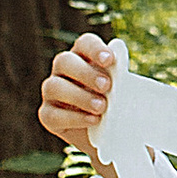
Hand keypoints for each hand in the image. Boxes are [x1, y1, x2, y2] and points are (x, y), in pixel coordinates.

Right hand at [40, 32, 113, 162]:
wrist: (110, 133)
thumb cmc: (120, 104)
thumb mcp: (125, 91)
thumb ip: (124, 82)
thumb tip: (128, 80)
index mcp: (84, 57)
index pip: (85, 43)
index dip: (95, 49)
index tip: (110, 60)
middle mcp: (63, 71)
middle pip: (64, 61)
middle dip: (85, 72)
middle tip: (106, 86)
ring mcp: (52, 93)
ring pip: (54, 86)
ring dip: (79, 96)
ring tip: (102, 107)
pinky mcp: (48, 115)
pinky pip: (52, 114)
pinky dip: (74, 118)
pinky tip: (93, 120)